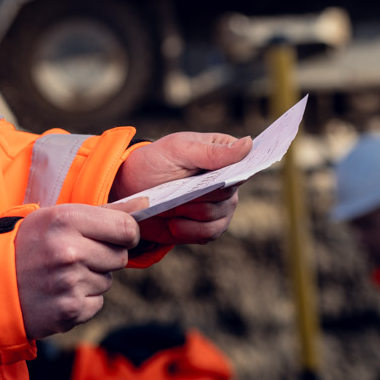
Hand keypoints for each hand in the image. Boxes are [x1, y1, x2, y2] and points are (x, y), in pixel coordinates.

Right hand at [13, 203, 140, 338]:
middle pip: (119, 256)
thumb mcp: (55, 216)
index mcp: (67, 220)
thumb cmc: (26, 244)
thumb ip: (101, 213)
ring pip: (108, 280)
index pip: (126, 228)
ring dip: (91, 278)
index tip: (115, 235)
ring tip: (61, 274)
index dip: (125, 232)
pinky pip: (97, 303)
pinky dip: (82, 300)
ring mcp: (71, 283)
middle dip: (104, 256)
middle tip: (76, 255)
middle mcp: (70, 251)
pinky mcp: (70, 310)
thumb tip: (145, 205)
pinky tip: (59, 292)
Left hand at [109, 133, 249, 247]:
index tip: (222, 177)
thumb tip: (248, 144)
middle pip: (227, 193)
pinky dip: (187, 230)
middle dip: (199, 194)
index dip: (237, 172)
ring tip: (170, 205)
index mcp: (224, 153)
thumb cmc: (155, 161)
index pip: (244, 163)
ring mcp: (220, 206)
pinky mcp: (208, 227)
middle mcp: (228, 181)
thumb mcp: (178, 149)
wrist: (131, 189)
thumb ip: (211, 151)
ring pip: (217, 216)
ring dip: (189, 213)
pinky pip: (208, 234)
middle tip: (177, 188)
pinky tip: (172, 222)